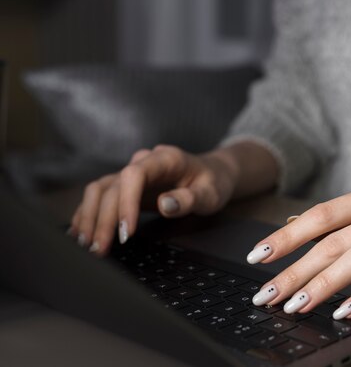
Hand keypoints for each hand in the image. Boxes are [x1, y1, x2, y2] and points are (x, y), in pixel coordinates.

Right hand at [69, 145, 237, 254]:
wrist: (212, 173)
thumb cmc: (212, 183)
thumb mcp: (210, 193)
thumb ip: (190, 199)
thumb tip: (165, 205)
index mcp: (164, 159)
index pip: (134, 175)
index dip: (126, 202)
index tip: (126, 232)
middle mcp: (142, 162)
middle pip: (111, 187)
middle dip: (103, 220)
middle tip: (100, 249)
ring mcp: (131, 173)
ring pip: (98, 190)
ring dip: (89, 217)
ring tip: (86, 245)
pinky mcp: (125, 186)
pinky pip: (99, 197)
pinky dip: (87, 214)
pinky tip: (80, 234)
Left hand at [246, 183, 350, 319]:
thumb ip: (344, 220)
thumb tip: (291, 226)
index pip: (321, 215)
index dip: (287, 237)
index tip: (259, 257)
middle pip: (334, 240)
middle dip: (296, 270)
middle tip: (269, 294)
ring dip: (324, 284)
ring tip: (298, 306)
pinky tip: (346, 311)